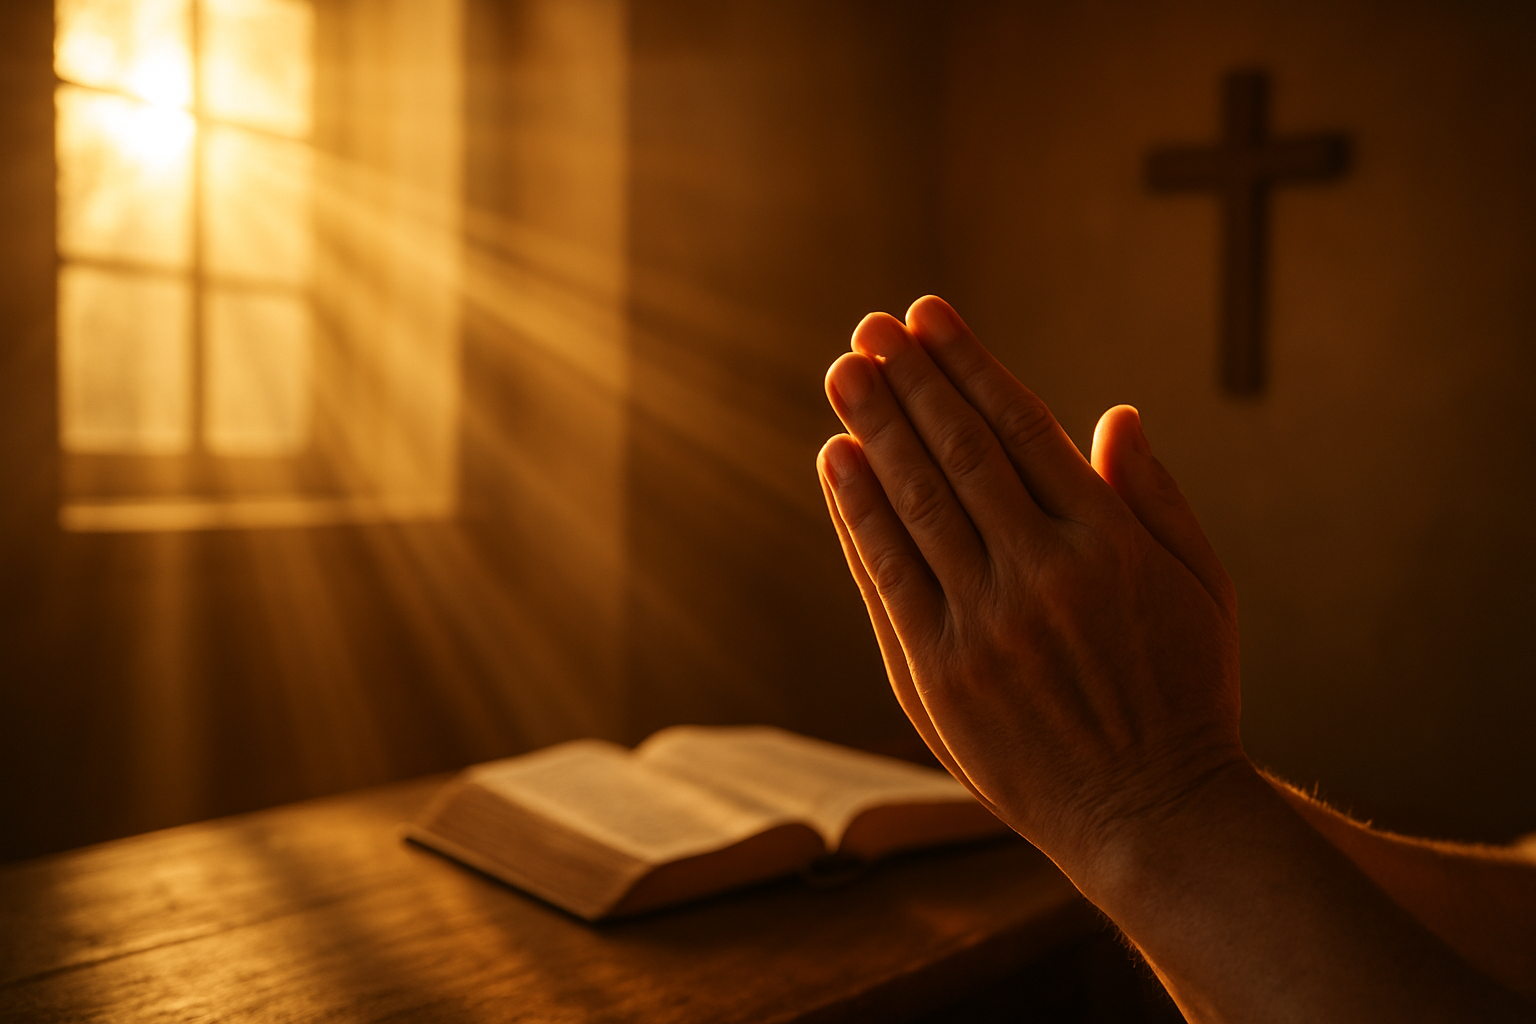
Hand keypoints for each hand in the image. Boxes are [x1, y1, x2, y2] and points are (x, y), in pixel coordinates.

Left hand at [817, 296, 1245, 879]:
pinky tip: (837, 462)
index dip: (969, 365)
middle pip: (960, 452)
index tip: (930, 316)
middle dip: (911, 381)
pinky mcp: (939, 675)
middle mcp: (1043, 574)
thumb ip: (1157, 496)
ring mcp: (985, 625)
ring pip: (917, 503)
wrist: (1150, 816)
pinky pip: (887, 577)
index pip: (1023, 427)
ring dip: (874, 429)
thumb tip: (1114, 414)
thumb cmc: (1185, 694)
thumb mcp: (1203, 586)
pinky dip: (857, 515)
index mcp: (1110, 541)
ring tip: (845, 372)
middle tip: (871, 327)